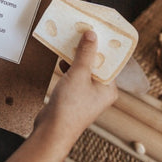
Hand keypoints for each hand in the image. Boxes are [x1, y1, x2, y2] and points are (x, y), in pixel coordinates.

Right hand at [34, 30, 117, 152]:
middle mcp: (101, 91)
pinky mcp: (75, 96)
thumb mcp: (79, 75)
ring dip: (77, 57)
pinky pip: (75, 76)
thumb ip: (86, 53)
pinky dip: (69, 67)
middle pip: (97, 63)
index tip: (97, 29)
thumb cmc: (69, 108)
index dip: (103, 45)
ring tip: (70, 43)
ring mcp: (87, 95)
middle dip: (88, 49)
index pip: (110, 61)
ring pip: (84, 69)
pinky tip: (62, 60)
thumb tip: (92, 34)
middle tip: (81, 32)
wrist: (52, 132)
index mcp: (109, 88)